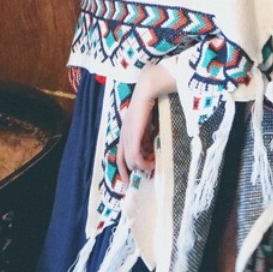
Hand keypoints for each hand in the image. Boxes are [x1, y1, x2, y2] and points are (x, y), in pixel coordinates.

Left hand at [116, 64, 175, 187]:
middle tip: (141, 179)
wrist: (147, 90)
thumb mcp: (146, 125)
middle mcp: (123, 135)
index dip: (123, 170)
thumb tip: (149, 150)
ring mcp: (127, 135)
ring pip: (130, 160)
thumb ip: (145, 137)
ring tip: (152, 167)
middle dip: (130, 174)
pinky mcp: (133, 134)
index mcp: (125, 132)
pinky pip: (135, 155)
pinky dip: (143, 162)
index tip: (129, 181)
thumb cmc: (149, 103)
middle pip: (122, 162)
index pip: (119, 156)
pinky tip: (152, 163)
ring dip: (142, 167)